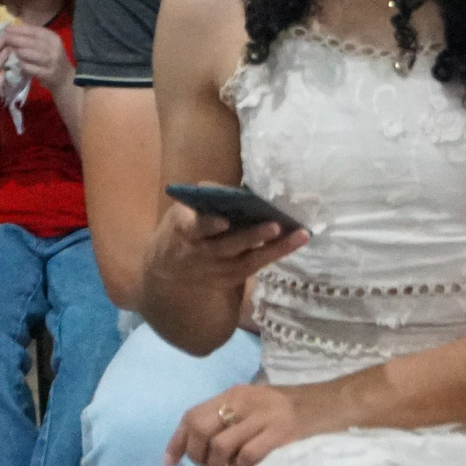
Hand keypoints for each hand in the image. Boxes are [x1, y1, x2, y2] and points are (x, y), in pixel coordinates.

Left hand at [6, 23, 73, 92]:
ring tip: (7, 49)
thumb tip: (12, 30)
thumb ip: (32, 38)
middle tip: (3, 38)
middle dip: (16, 39)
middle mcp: (54, 48)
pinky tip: (15, 63)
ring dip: (18, 51)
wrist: (65, 79)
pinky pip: (33, 68)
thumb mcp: (46, 45)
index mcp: (53, 38)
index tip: (6, 28)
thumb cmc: (51, 59)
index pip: (34, 30)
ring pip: (32, 54)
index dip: (19, 29)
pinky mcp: (48, 74)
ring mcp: (52, 62)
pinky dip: (23, 65)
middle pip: (32, 41)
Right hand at [145, 201, 307, 312]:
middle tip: (274, 225)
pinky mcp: (233, 277)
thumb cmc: (180, 233)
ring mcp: (218, 268)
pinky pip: (257, 265)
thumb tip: (231, 189)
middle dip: (250, 236)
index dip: (208, 226)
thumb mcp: (181, 213)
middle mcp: (202, 253)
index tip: (223, 222)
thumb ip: (203, 200)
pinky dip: (277, 252)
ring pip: (248, 259)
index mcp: (184, 231)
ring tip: (298, 234)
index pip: (194, 228)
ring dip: (275, 247)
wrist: (166, 274)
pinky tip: (297, 240)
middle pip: (227, 246)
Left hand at [166, 383, 311, 465]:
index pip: (193, 414)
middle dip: (197, 456)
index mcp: (235, 394)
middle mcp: (244, 401)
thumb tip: (200, 445)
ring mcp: (262, 417)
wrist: (329, 404)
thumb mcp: (254, 405)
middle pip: (201, 429)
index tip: (170, 462)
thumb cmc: (289, 409)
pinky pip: (246, 456)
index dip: (178, 440)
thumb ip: (229, 418)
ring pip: (220, 446)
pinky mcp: (279, 433)